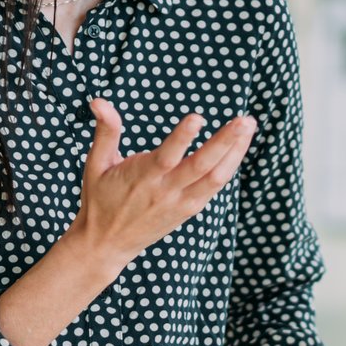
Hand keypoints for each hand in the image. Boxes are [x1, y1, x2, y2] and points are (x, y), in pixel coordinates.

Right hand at [70, 99, 254, 268]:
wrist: (107, 244)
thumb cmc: (100, 199)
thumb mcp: (96, 164)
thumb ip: (106, 132)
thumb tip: (98, 100)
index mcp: (141, 178)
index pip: (165, 157)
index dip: (182, 138)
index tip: (198, 117)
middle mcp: (165, 192)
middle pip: (201, 167)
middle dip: (225, 142)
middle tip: (244, 120)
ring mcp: (181, 203)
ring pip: (216, 178)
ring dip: (235, 152)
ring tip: (248, 127)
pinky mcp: (190, 210)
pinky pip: (215, 186)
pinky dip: (229, 166)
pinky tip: (238, 147)